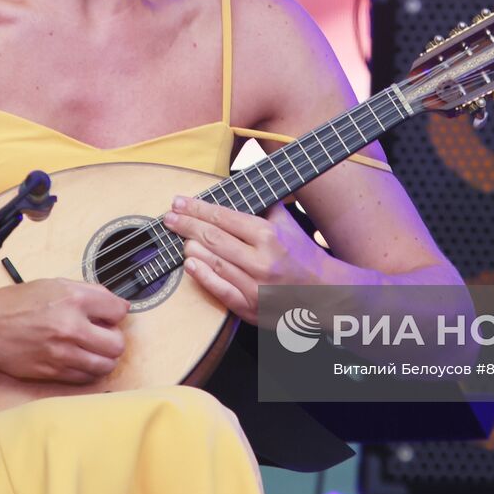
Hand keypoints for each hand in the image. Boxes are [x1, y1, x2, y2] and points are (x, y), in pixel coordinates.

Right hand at [0, 277, 128, 383]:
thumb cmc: (17, 302)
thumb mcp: (54, 284)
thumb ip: (89, 292)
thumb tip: (118, 305)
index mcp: (74, 298)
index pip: (119, 311)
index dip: (115, 312)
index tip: (108, 315)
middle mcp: (71, 326)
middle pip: (117, 343)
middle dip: (114, 338)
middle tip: (102, 334)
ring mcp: (62, 353)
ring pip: (105, 365)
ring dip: (104, 357)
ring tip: (92, 349)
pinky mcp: (52, 372)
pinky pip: (85, 378)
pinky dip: (88, 370)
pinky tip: (78, 359)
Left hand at [162, 196, 331, 325]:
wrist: (324, 293)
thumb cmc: (303, 255)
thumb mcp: (287, 223)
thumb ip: (263, 204)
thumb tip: (236, 186)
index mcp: (269, 235)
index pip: (224, 217)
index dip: (197, 208)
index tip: (179, 202)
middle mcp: (261, 260)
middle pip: (213, 238)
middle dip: (186, 225)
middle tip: (169, 217)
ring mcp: (255, 286)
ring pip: (213, 262)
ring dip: (191, 248)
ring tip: (179, 238)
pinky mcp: (251, 307)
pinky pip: (220, 290)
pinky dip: (202, 276)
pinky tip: (189, 264)